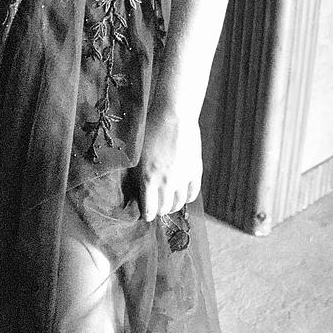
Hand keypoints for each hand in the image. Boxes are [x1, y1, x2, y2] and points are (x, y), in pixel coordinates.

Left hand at [135, 99, 201, 222]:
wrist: (174, 117)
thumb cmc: (150, 130)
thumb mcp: (138, 154)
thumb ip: (138, 173)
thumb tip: (137, 187)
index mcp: (149, 179)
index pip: (149, 209)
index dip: (147, 215)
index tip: (146, 215)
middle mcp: (166, 183)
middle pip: (164, 208)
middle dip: (159, 211)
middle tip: (156, 208)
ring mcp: (183, 178)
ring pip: (179, 203)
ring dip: (173, 206)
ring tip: (169, 203)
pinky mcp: (195, 171)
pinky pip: (192, 193)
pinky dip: (187, 199)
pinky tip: (183, 197)